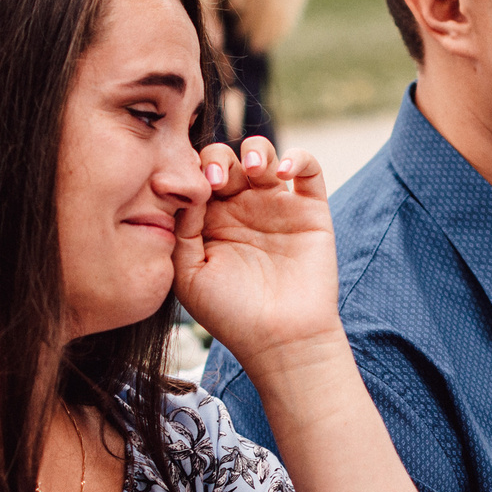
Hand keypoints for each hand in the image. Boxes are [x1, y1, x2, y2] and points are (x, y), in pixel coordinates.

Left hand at [175, 135, 339, 371]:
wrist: (280, 339)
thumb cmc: (231, 313)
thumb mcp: (188, 274)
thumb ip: (180, 230)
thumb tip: (186, 191)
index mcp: (209, 221)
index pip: (195, 177)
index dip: (190, 171)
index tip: (187, 188)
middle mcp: (241, 209)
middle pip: (226, 159)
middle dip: (218, 160)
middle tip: (216, 182)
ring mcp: (276, 207)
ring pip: (263, 155)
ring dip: (255, 152)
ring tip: (251, 171)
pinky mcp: (310, 210)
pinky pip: (308, 168)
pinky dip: (298, 158)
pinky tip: (282, 173)